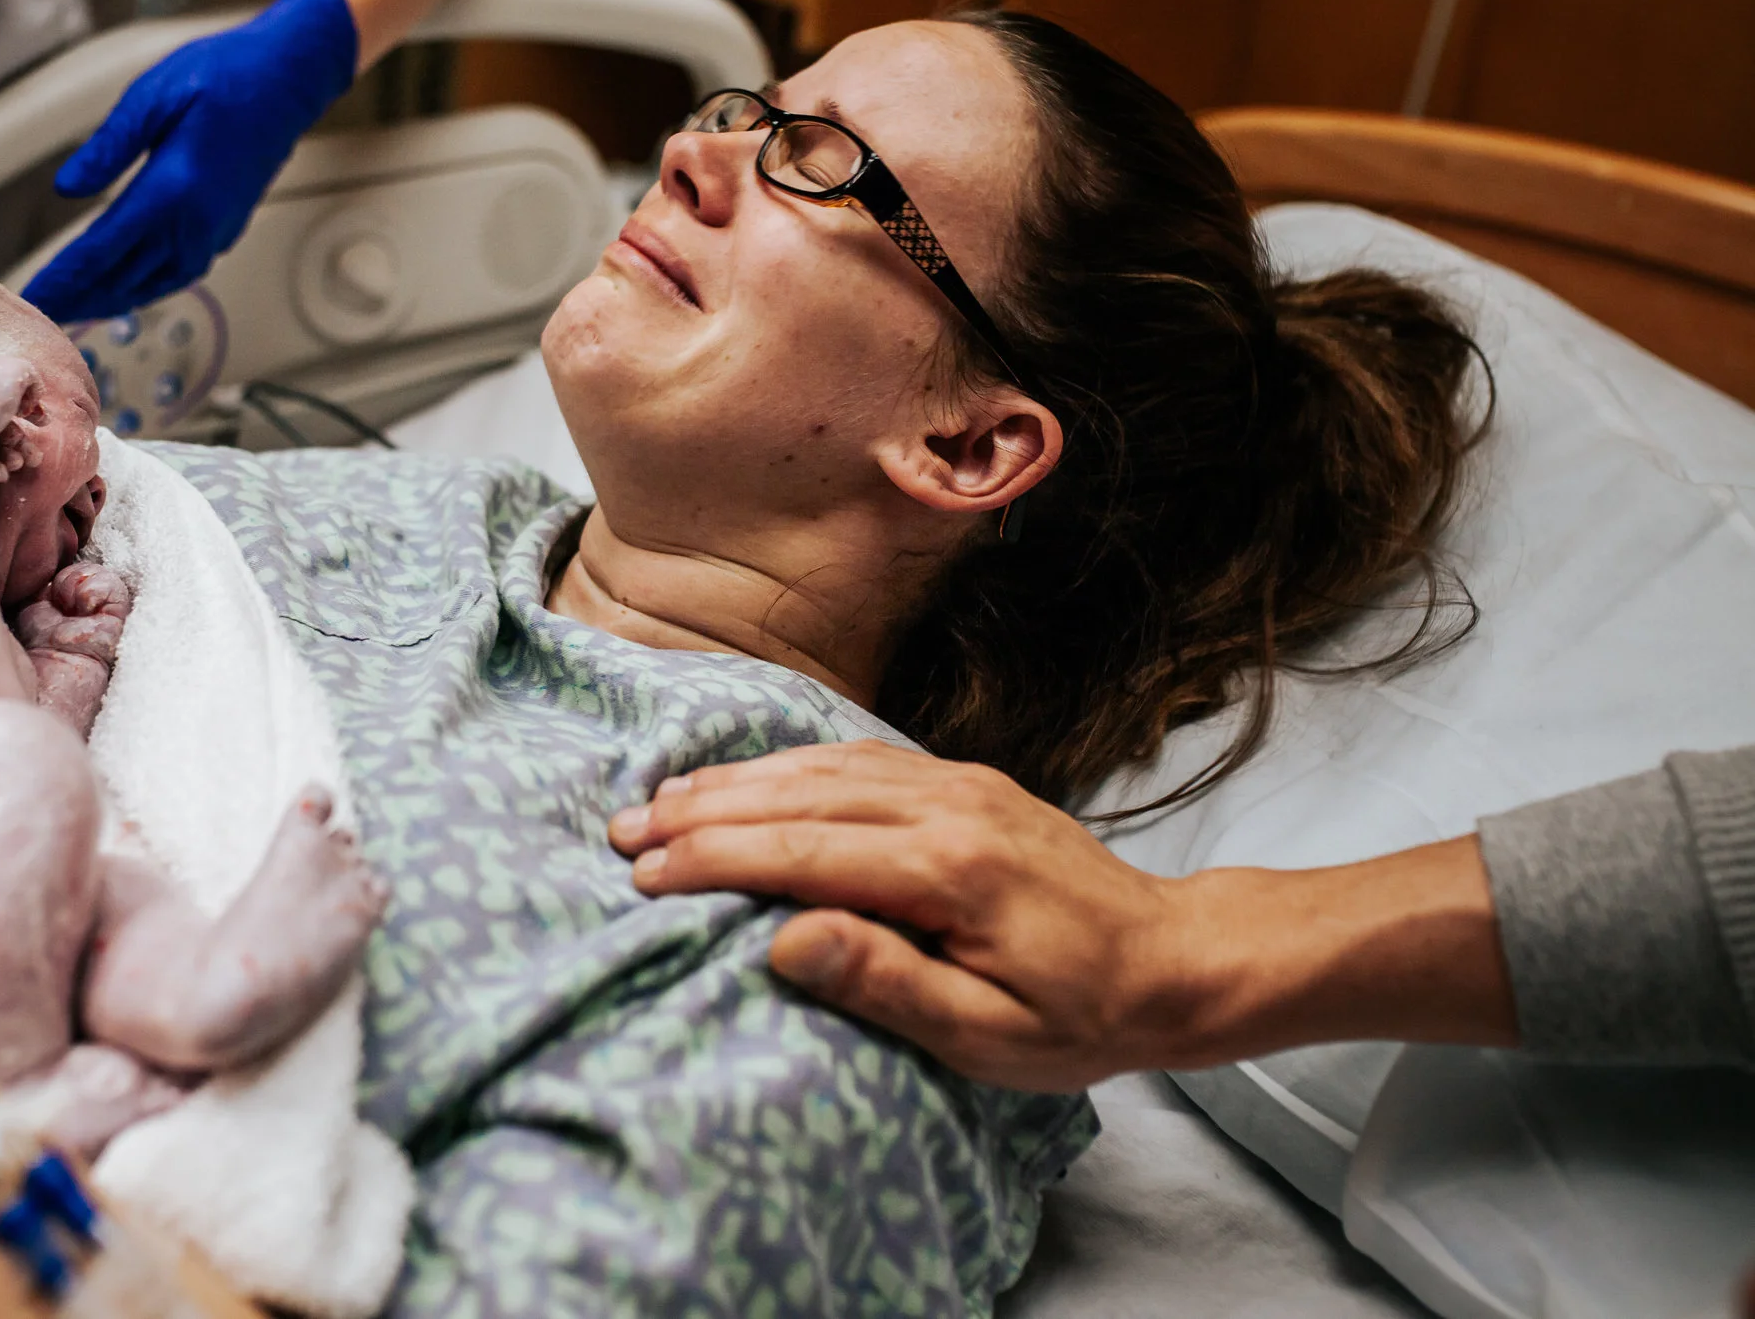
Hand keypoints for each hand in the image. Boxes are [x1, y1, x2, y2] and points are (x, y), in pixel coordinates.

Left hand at [21, 0, 357, 323]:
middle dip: (79, 297)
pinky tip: (129, 287)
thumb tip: (68, 187)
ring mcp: (214, 231)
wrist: (288, 79)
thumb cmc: (226, 76)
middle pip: (124, 277)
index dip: (65, 277)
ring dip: (111, 300)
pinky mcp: (225, 229)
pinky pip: (177, 274)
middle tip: (43, 311)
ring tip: (76, 307)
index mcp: (171, 190)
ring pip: (152, 284)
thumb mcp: (153, 96)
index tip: (36, 294)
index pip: (102, 249)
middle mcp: (195, 223)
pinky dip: (145, 289)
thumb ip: (109, 147)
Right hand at [610, 741, 1198, 1092]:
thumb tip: (785, 938)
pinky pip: (855, 760)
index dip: (715, 862)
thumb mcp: (987, 1035)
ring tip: (662, 803)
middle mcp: (947, 806)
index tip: (647, 877)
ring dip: (735, 783)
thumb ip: (886, 983)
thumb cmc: (1079, 1016)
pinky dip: (787, 767)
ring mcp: (955, 783)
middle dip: (702, 814)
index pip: (802, 853)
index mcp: (948, 870)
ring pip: (820, 767)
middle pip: (798, 797)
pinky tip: (746, 781)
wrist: (1172, 958)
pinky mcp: (962, 780)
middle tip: (624, 834)